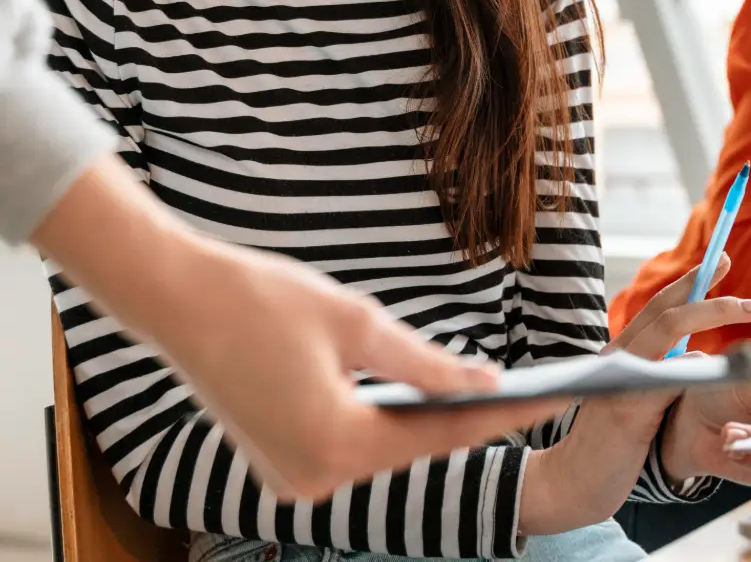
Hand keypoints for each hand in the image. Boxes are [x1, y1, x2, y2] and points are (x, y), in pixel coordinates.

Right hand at [34, 158, 572, 500]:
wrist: (177, 299)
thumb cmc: (261, 299)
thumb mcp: (355, 323)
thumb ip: (424, 363)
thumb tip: (481, 383)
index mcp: (334, 446)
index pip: (438, 435)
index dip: (496, 414)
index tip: (545, 398)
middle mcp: (312, 480)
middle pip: (409, 451)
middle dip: (462, 421)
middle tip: (519, 393)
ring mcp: (289, 478)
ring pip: (378, 453)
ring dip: (420, 423)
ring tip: (476, 396)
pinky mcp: (275, 463)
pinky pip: (345, 449)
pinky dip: (379, 425)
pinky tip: (411, 401)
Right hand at [519, 254, 750, 534]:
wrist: (570, 482)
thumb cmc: (608, 446)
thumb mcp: (638, 403)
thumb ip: (661, 376)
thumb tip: (695, 356)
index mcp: (621, 354)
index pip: (658, 308)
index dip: (689, 283)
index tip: (720, 262)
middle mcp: (617, 357)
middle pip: (664, 309)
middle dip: (707, 290)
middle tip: (738, 275)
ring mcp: (620, 379)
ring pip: (667, 329)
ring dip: (710, 313)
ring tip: (746, 308)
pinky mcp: (626, 409)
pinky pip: (664, 376)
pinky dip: (691, 363)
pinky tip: (712, 360)